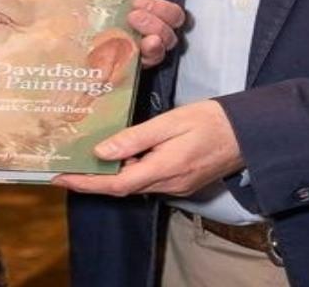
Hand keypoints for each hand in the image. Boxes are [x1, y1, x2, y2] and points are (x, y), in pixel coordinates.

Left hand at [38, 0, 186, 65]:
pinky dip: (147, 57)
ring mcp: (119, 53)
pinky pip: (140, 70)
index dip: (162, 8)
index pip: (164, 13)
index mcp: (125, 9)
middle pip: (169, 31)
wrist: (14, 20)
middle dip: (162, 19)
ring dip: (158, 36)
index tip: (139, 0)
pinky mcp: (106, 72)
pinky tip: (138, 49)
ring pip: (161, 50)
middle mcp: (128, 33)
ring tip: (134, 25)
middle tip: (135, 12)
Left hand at [53, 100, 243, 197]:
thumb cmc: (211, 121)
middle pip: (122, 186)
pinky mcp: (182, 181)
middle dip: (92, 179)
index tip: (60, 177)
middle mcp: (168, 184)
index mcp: (164, 169)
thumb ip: (135, 138)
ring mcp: (176, 186)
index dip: (85, 183)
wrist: (248, 132)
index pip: (115, 184)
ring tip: (86, 157)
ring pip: (135, 183)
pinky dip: (129, 170)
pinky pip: (148, 179)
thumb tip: (101, 151)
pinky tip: (120, 155)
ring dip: (111, 174)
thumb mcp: (171, 122)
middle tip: (65, 165)